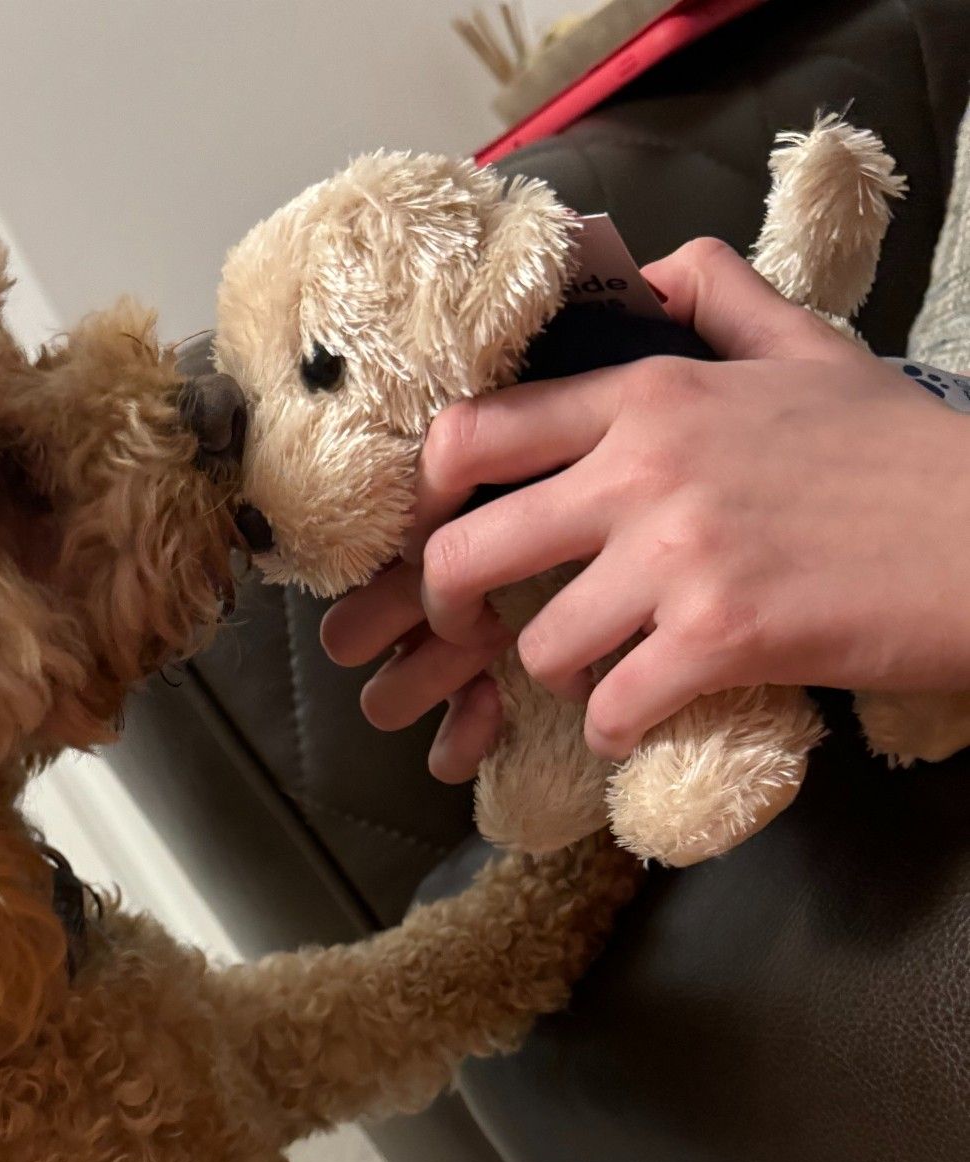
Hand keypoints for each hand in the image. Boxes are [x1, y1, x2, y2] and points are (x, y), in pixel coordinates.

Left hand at [322, 237, 969, 774]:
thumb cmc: (899, 454)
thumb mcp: (806, 348)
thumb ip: (718, 298)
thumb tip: (651, 267)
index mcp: (652, 394)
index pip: (475, 434)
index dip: (427, 499)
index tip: (436, 534)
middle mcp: (646, 470)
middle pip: (469, 551)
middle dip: (452, 607)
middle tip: (476, 632)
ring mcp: (678, 558)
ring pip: (537, 646)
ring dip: (556, 676)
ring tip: (596, 673)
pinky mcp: (717, 639)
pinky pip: (609, 709)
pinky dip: (613, 729)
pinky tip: (639, 719)